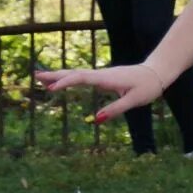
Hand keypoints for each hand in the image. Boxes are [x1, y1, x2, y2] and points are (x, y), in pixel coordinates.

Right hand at [37, 63, 169, 120]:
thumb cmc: (148, 86)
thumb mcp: (134, 101)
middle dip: (55, 75)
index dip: (66, 82)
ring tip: (40, 78)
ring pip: (77, 74)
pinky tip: (62, 82)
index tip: (51, 88)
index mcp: (107, 78)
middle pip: (75, 73)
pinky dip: (69, 78)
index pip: (82, 78)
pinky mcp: (104, 77)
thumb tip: (97, 120)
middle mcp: (101, 74)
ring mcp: (102, 74)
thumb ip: (116, 109)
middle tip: (35, 76)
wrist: (157, 72)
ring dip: (59, 75)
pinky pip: (82, 76)